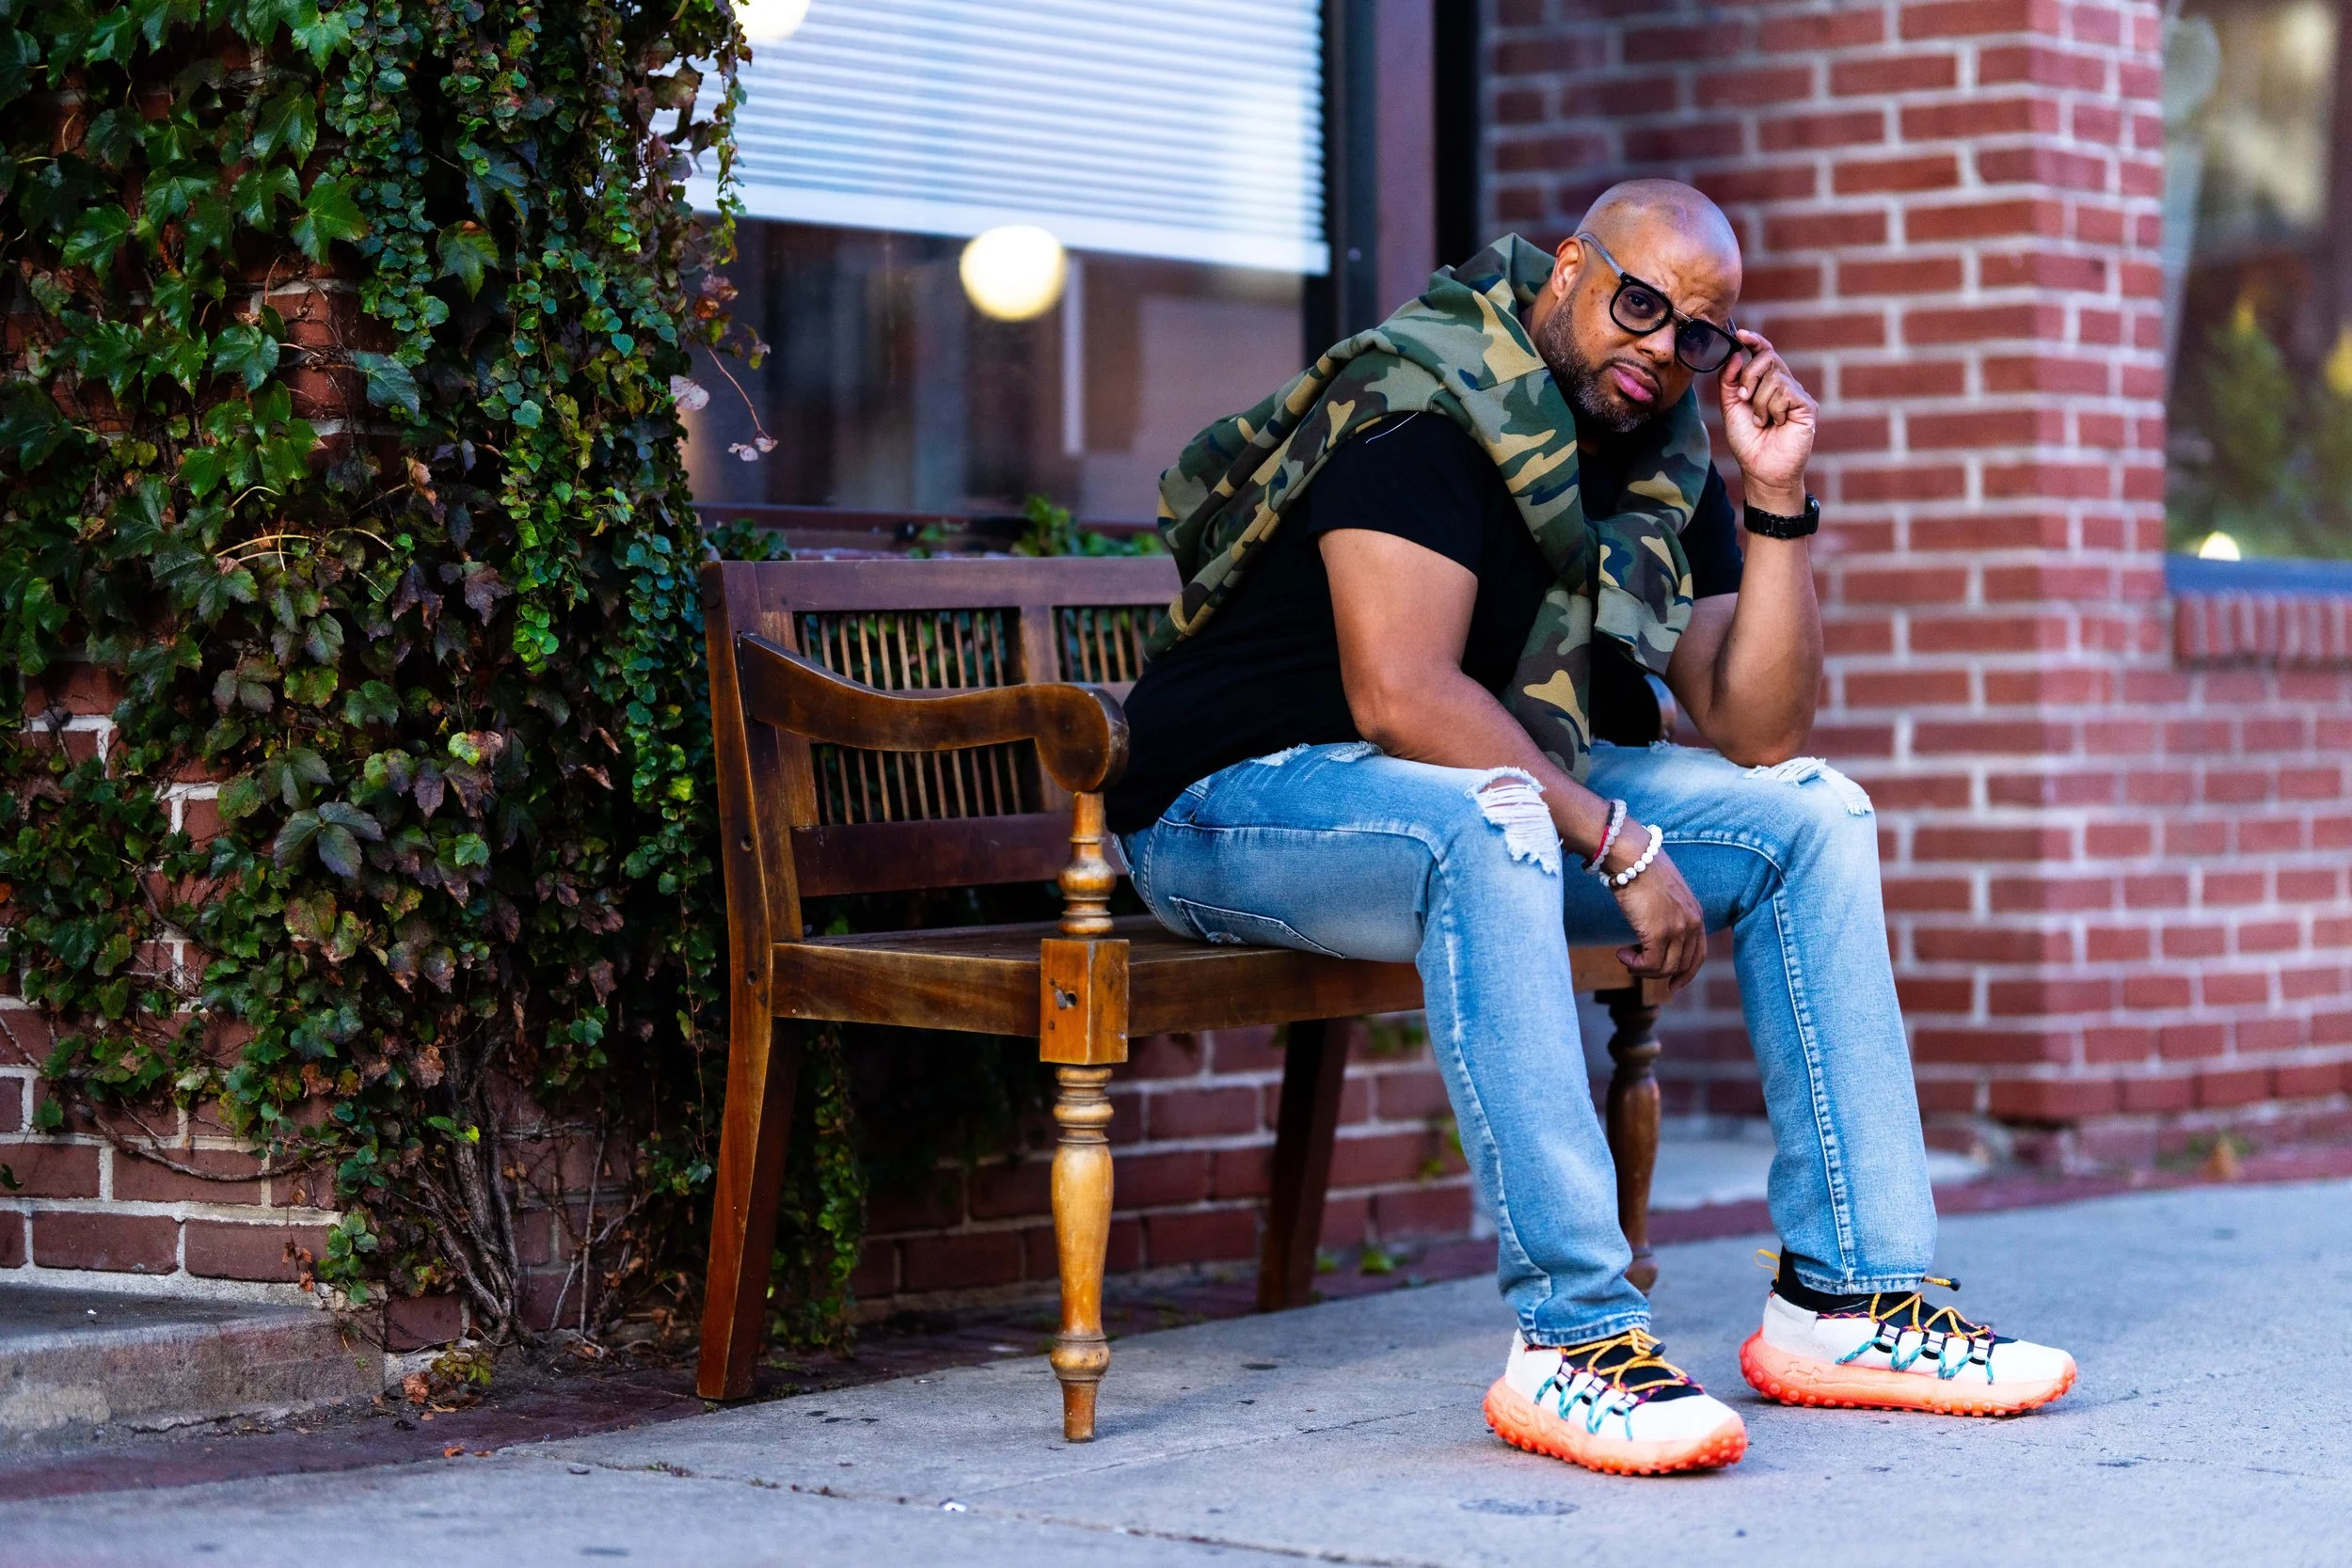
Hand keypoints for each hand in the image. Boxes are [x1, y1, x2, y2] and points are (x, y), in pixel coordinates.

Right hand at [1606, 821, 1705, 991]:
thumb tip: (1654, 929)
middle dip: (1658, 973)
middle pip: (1681, 965)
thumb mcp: (1663, 892)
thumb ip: (1667, 911)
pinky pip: (1650, 964)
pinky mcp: (1659, 932)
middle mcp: (1692, 923)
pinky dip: (1634, 964)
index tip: (1672, 985)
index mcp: (1696, 913)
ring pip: (1665, 968)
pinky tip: (1621, 954)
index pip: (1699, 954)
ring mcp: (1677, 928)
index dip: (1686, 973)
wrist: (1631, 855)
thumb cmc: (1641, 867)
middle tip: (1635, 965)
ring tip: (1626, 957)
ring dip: (1643, 969)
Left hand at [1717, 328, 1816, 513]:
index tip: (1740, 335)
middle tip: (1744, 398)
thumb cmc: (1748, 441)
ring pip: (1774, 378)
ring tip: (1762, 421)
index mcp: (1768, 383)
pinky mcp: (1807, 406)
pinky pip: (1785, 393)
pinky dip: (1772, 409)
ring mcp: (1798, 394)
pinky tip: (1775, 424)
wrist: (1761, 469)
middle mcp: (1785, 385)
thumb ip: (1730, 381)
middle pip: (1767, 358)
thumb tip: (1736, 354)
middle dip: (1749, 376)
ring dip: (1759, 402)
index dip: (1754, 341)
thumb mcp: (1731, 407)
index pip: (1764, 353)